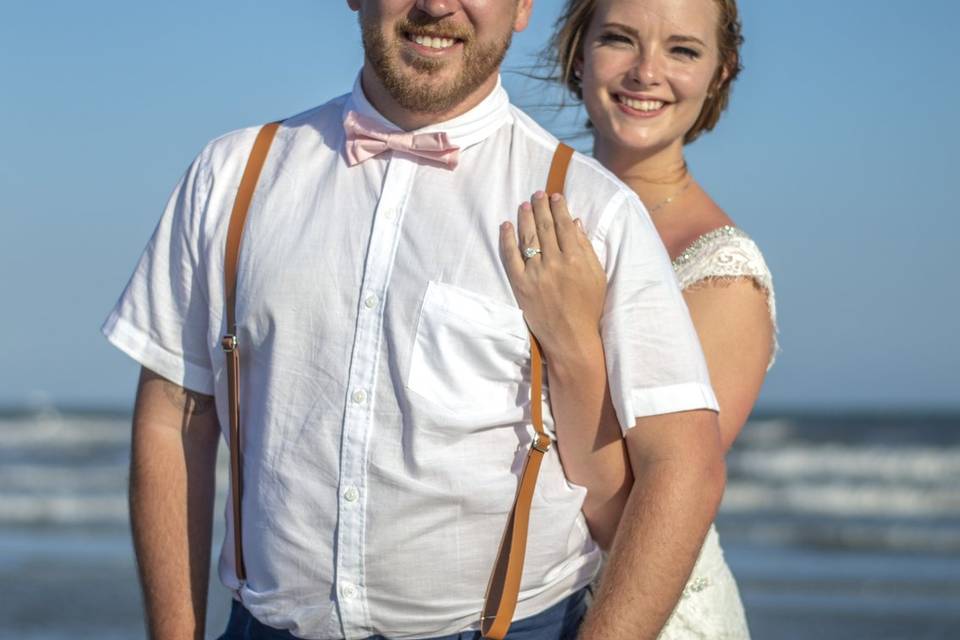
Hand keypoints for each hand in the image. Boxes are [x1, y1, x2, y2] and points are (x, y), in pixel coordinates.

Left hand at [499, 191, 606, 362]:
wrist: (571, 337)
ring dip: (525, 217)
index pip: (564, 225)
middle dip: (541, 206)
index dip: (559, 207)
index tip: (555, 195)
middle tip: (538, 194)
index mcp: (575, 258)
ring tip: (523, 204)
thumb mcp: (596, 276)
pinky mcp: (520, 284)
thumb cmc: (588, 307)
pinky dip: (507, 239)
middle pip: (544, 226)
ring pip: (527, 237)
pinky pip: (510, 257)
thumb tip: (575, 222)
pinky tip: (506, 226)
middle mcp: (554, 262)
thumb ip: (585, 248)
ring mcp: (535, 273)